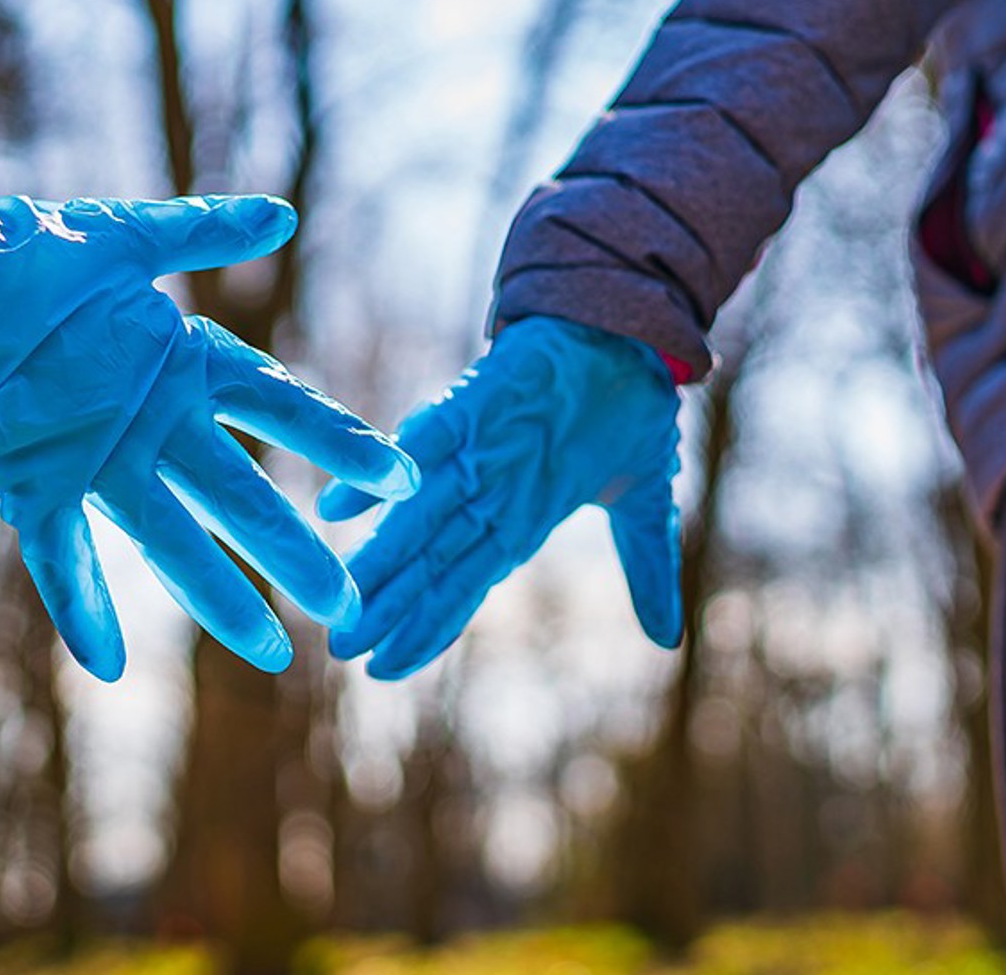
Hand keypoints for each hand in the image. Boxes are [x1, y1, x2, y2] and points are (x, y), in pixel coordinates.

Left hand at [0, 195, 418, 681]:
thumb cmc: (34, 255)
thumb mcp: (128, 236)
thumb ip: (205, 231)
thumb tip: (282, 214)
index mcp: (185, 369)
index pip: (281, 411)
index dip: (340, 443)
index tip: (399, 480)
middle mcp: (155, 428)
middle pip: (241, 496)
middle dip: (293, 550)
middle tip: (344, 600)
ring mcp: (100, 465)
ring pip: (174, 541)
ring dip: (220, 595)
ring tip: (269, 650)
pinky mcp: (36, 489)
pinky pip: (63, 561)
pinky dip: (83, 611)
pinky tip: (108, 667)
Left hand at [319, 315, 682, 679]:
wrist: (627, 335)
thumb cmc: (626, 414)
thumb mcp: (644, 505)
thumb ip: (645, 570)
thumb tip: (667, 640)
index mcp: (518, 521)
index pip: (462, 588)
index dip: (425, 629)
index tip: (384, 671)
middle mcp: (487, 495)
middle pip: (429, 565)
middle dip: (387, 610)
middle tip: (341, 652)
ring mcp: (474, 454)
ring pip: (417, 519)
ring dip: (377, 561)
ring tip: (339, 603)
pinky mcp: (469, 406)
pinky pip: (419, 447)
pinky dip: (382, 476)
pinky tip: (338, 509)